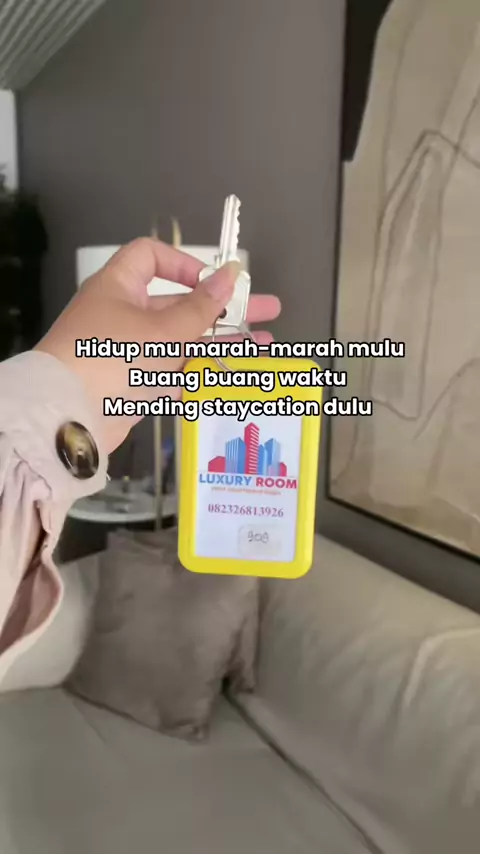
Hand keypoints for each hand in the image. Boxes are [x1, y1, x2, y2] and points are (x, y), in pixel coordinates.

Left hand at [35, 238, 280, 452]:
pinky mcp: (134, 384)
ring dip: (222, 342)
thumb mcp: (164, 330)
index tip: (214, 282)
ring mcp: (128, 351)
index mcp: (120, 287)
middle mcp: (123, 314)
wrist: (69, 415)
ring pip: (183, 341)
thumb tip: (231, 274)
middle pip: (181, 304)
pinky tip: (236, 376)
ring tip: (266, 344)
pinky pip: (175, 372)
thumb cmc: (113, 357)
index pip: (151, 257)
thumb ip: (202, 307)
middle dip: (225, 308)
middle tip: (268, 310)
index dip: (185, 264)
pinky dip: (202, 372)